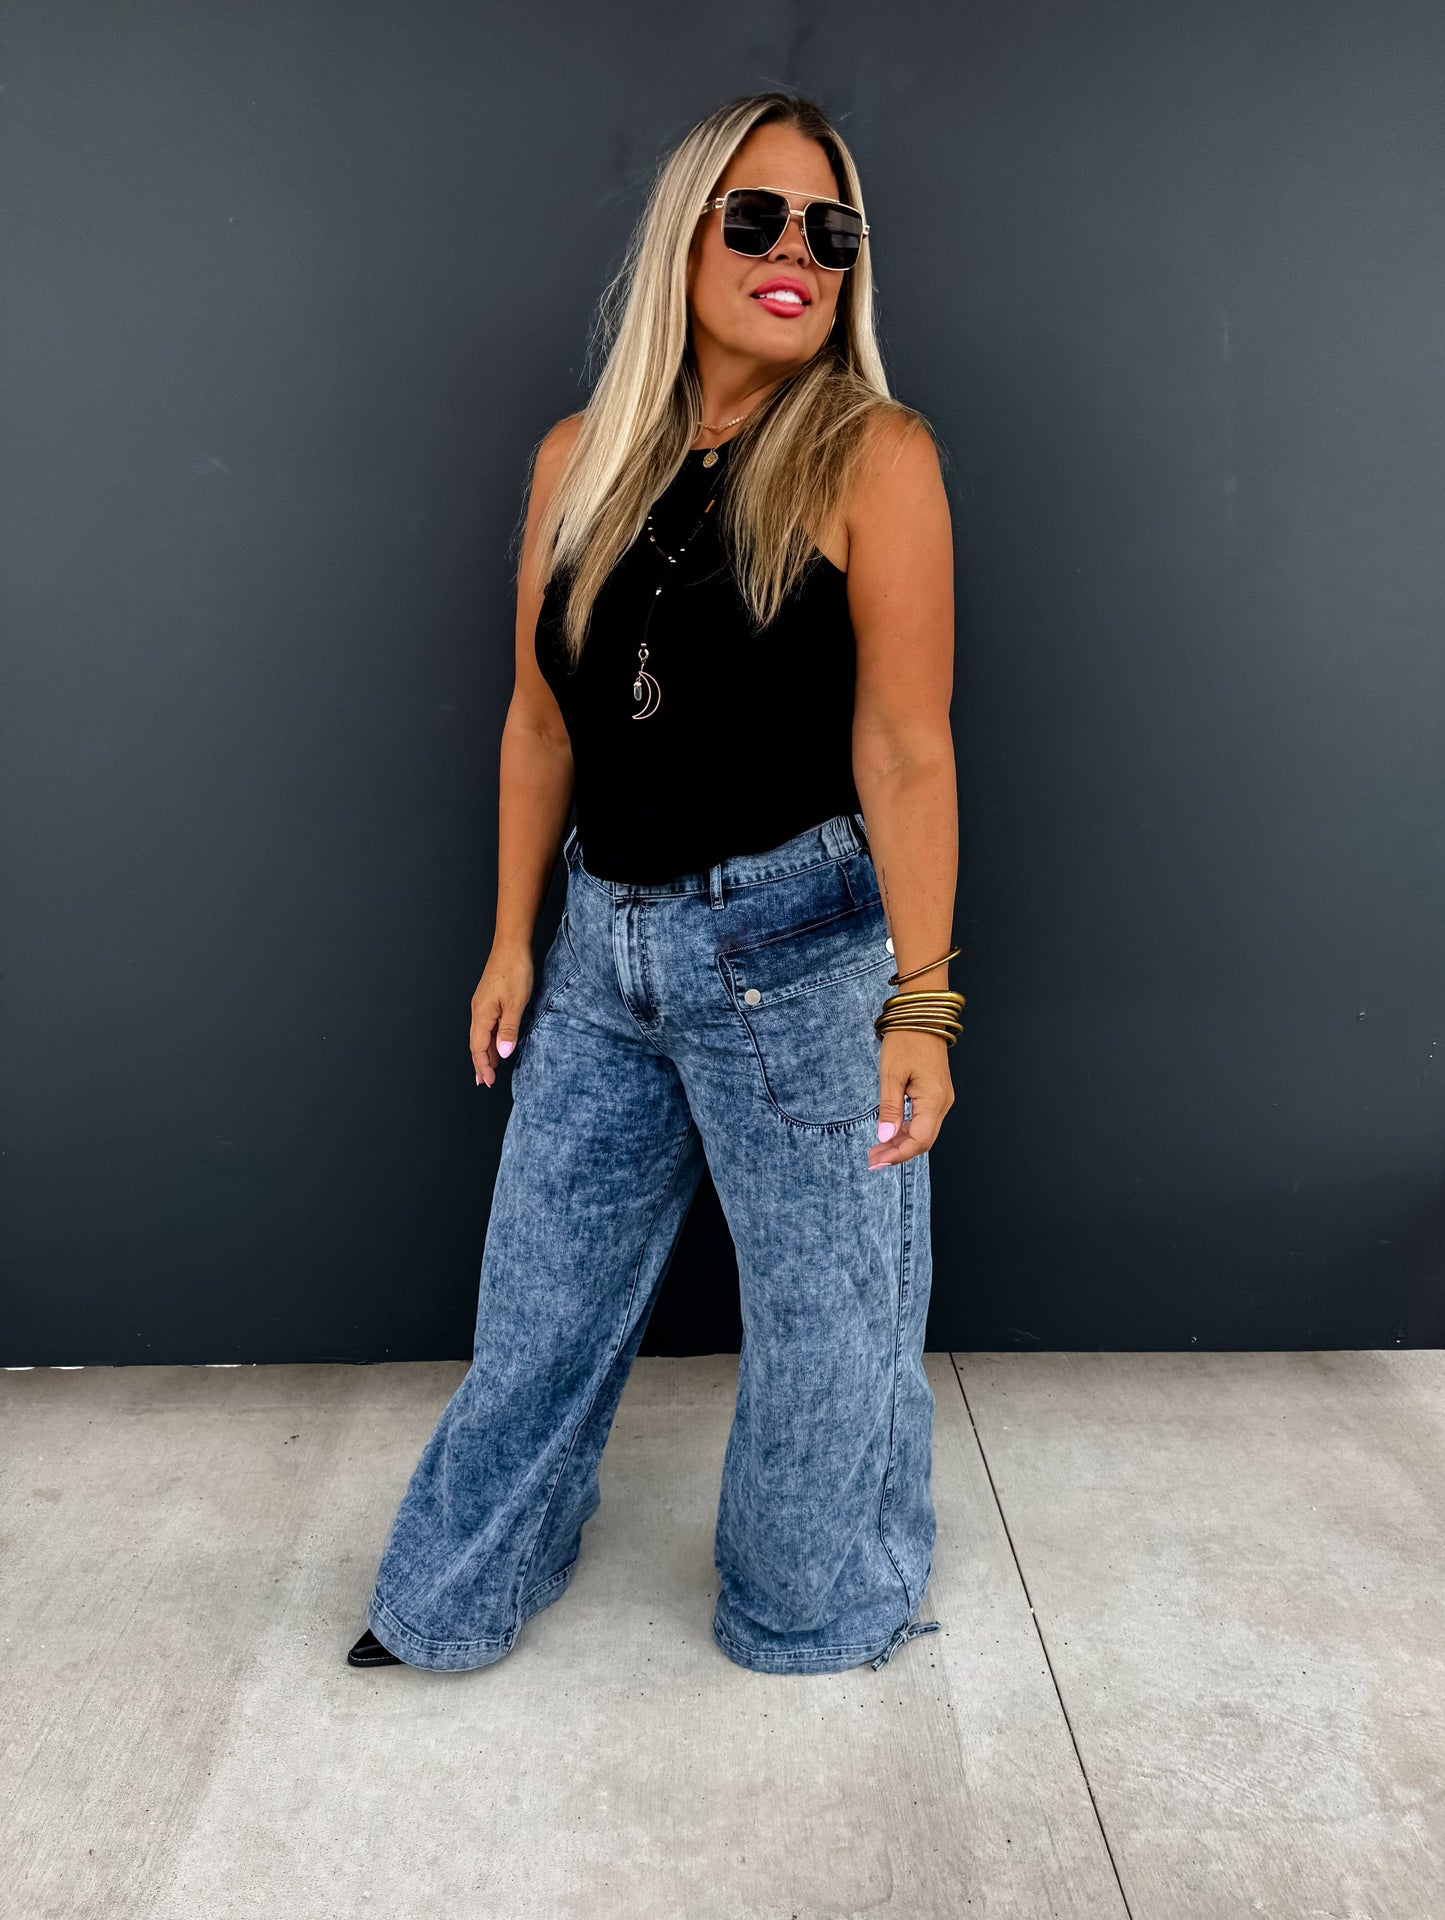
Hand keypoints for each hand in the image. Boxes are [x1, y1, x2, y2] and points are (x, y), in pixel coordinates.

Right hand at [471, 945, 534, 1087]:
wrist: (512, 946)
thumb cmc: (514, 970)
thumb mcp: (516, 1003)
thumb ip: (508, 1030)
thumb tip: (502, 1053)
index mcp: (482, 1014)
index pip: (478, 1048)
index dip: (483, 1066)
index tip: (488, 1081)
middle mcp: (478, 1011)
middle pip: (476, 1044)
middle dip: (480, 1064)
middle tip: (485, 1081)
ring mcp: (483, 1004)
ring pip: (481, 1035)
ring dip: (485, 1052)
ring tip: (491, 1067)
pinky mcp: (489, 998)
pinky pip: (486, 1025)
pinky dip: (490, 1039)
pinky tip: (497, 1042)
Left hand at [868, 1030, 953, 1167]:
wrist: (922, 1016)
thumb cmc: (906, 1040)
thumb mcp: (891, 1074)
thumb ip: (889, 1108)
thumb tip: (885, 1138)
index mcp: (934, 1099)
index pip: (919, 1139)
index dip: (898, 1154)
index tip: (877, 1160)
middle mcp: (943, 1103)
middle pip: (923, 1140)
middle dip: (898, 1153)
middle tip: (872, 1160)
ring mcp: (941, 1099)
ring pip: (924, 1132)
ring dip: (901, 1143)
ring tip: (877, 1150)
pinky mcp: (936, 1094)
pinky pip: (924, 1120)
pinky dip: (907, 1130)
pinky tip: (890, 1135)